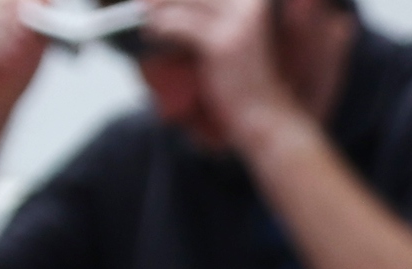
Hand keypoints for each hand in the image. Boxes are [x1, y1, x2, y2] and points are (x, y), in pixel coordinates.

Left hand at [142, 0, 303, 146]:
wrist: (267, 114)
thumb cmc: (252, 80)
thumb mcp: (239, 37)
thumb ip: (218, 17)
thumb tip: (177, 4)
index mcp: (256, 2)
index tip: (161, 0)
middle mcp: (250, 5)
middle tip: (145, 3)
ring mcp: (238, 22)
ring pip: (185, 2)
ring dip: (159, 7)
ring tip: (145, 15)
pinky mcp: (221, 42)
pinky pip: (179, 24)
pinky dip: (160, 26)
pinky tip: (153, 32)